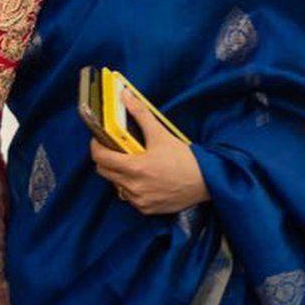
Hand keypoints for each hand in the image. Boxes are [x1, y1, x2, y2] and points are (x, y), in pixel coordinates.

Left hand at [90, 90, 208, 215]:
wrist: (208, 183)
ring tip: (132, 163)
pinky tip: (143, 179)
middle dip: (105, 159)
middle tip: (115, 149)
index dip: (96, 146)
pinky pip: (129, 197)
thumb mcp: (161, 134)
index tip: (99, 139)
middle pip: (104, 171)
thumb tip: (125, 95)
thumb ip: (141, 114)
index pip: (100, 157)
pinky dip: (131, 187)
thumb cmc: (185, 159)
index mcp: (135, 168)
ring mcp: (139, 200)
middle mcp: (134, 187)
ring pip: (116, 185)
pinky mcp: (147, 209)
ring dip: (118, 174)